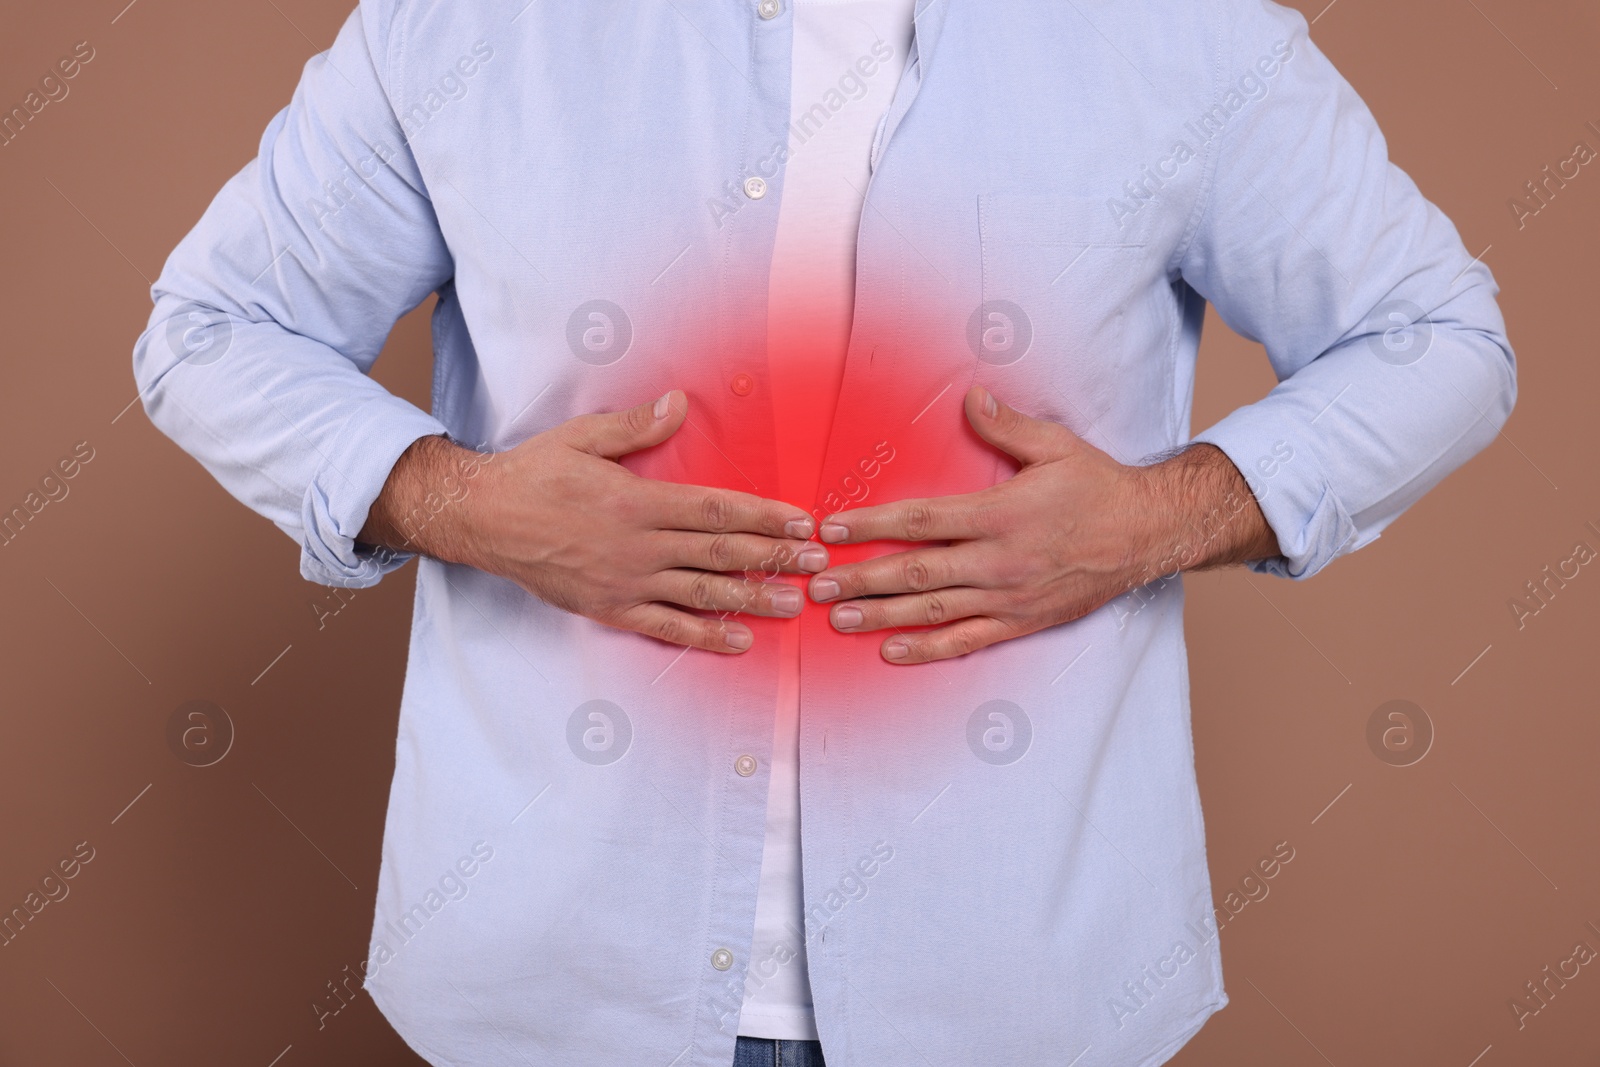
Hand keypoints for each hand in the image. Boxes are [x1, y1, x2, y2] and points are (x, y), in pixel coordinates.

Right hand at [356, 390, 827, 652]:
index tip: (801, 522)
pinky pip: (666, 627)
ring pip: (702, 593)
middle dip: (774, 558)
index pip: (717, 509)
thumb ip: (636, 426)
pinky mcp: (610, 608)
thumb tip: (680, 403)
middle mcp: (639, 545)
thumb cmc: (533, 472)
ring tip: (794, 603)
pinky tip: (738, 641)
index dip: (765, 517)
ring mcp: (626, 581)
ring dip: (752, 598)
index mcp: (638, 500)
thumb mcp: (582, 437)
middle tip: (818, 564)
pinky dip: (704, 636)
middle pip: (721, 553)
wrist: (482, 519)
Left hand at [805, 386, 1278, 663]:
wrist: (1150, 534)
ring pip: (933, 610)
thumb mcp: (1056, 446)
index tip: (831, 528)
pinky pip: (966, 640)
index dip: (871, 525)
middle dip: (861, 577)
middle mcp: (999, 560)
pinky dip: (927, 649)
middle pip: (915, 571)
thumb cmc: (1099, 486)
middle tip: (815, 583)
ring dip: (881, 615)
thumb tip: (971, 397)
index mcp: (1000, 513)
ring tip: (838, 618)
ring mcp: (1008, 596)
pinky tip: (891, 652)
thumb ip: (1007, 426)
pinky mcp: (1021, 621)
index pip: (921, 520)